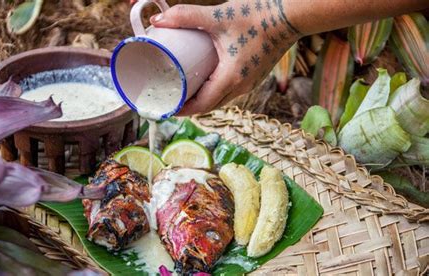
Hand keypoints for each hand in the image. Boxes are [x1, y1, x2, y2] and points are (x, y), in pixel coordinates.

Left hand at [150, 1, 300, 114]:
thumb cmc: (258, 16)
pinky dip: (215, 92)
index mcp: (231, 79)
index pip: (202, 106)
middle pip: (210, 106)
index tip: (166, 107)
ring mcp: (250, 83)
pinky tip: (206, 81)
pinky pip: (231, 91)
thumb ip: (186, 16)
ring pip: (221, 100)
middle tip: (171, 98)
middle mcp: (242, 86)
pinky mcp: (254, 76)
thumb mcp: (218, 16)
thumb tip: (157, 21)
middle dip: (189, 107)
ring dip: (203, 100)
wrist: (291, 15)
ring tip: (185, 91)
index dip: (182, 110)